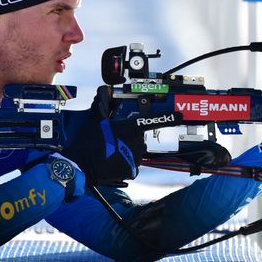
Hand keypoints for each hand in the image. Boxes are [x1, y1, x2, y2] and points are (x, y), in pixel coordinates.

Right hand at [62, 85, 181, 185]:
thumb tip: (103, 90)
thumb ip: (101, 104)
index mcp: (129, 129)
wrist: (82, 166)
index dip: (167, 118)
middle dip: (129, 137)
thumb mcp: (94, 120)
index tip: (179, 116)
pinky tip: (112, 160)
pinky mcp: (130, 171)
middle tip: (113, 140)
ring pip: (135, 151)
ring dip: (127, 150)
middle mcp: (135, 143)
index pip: (151, 121)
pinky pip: (131, 164)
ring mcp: (134, 158)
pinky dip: (124, 162)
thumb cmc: (88, 142)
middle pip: (138, 137)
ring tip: (110, 151)